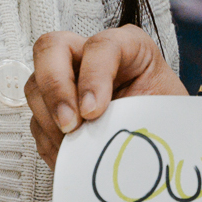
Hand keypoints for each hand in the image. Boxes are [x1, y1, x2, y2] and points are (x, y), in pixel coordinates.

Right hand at [28, 25, 183, 164]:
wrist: (160, 139)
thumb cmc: (165, 117)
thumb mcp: (166, 108)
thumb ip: (140, 111)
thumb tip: (114, 134)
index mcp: (128, 46)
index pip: (101, 45)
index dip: (93, 76)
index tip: (94, 111)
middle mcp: (90, 57)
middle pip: (51, 48)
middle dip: (55, 88)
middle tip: (70, 125)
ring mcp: (68, 81)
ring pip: (35, 86)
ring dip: (48, 120)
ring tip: (73, 147)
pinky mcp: (55, 110)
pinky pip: (36, 122)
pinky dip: (50, 142)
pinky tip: (70, 156)